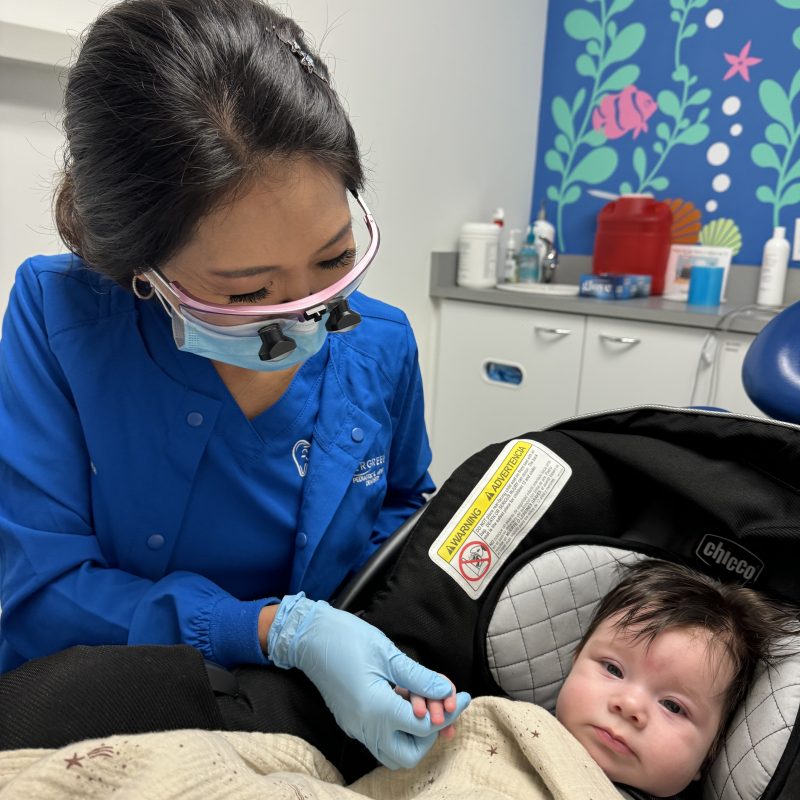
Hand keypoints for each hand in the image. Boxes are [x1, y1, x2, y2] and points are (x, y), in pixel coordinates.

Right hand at [268, 594, 470, 768]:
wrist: (309, 636)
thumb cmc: (347, 638)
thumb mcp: (388, 654)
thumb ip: (419, 677)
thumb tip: (447, 692)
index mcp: (375, 708)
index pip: (424, 728)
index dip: (448, 713)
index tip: (463, 697)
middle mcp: (364, 726)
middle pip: (409, 754)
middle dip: (430, 735)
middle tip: (440, 707)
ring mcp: (355, 727)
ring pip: (392, 752)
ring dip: (413, 736)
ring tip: (422, 703)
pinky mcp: (351, 722)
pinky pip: (379, 738)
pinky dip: (396, 727)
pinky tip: (404, 699)